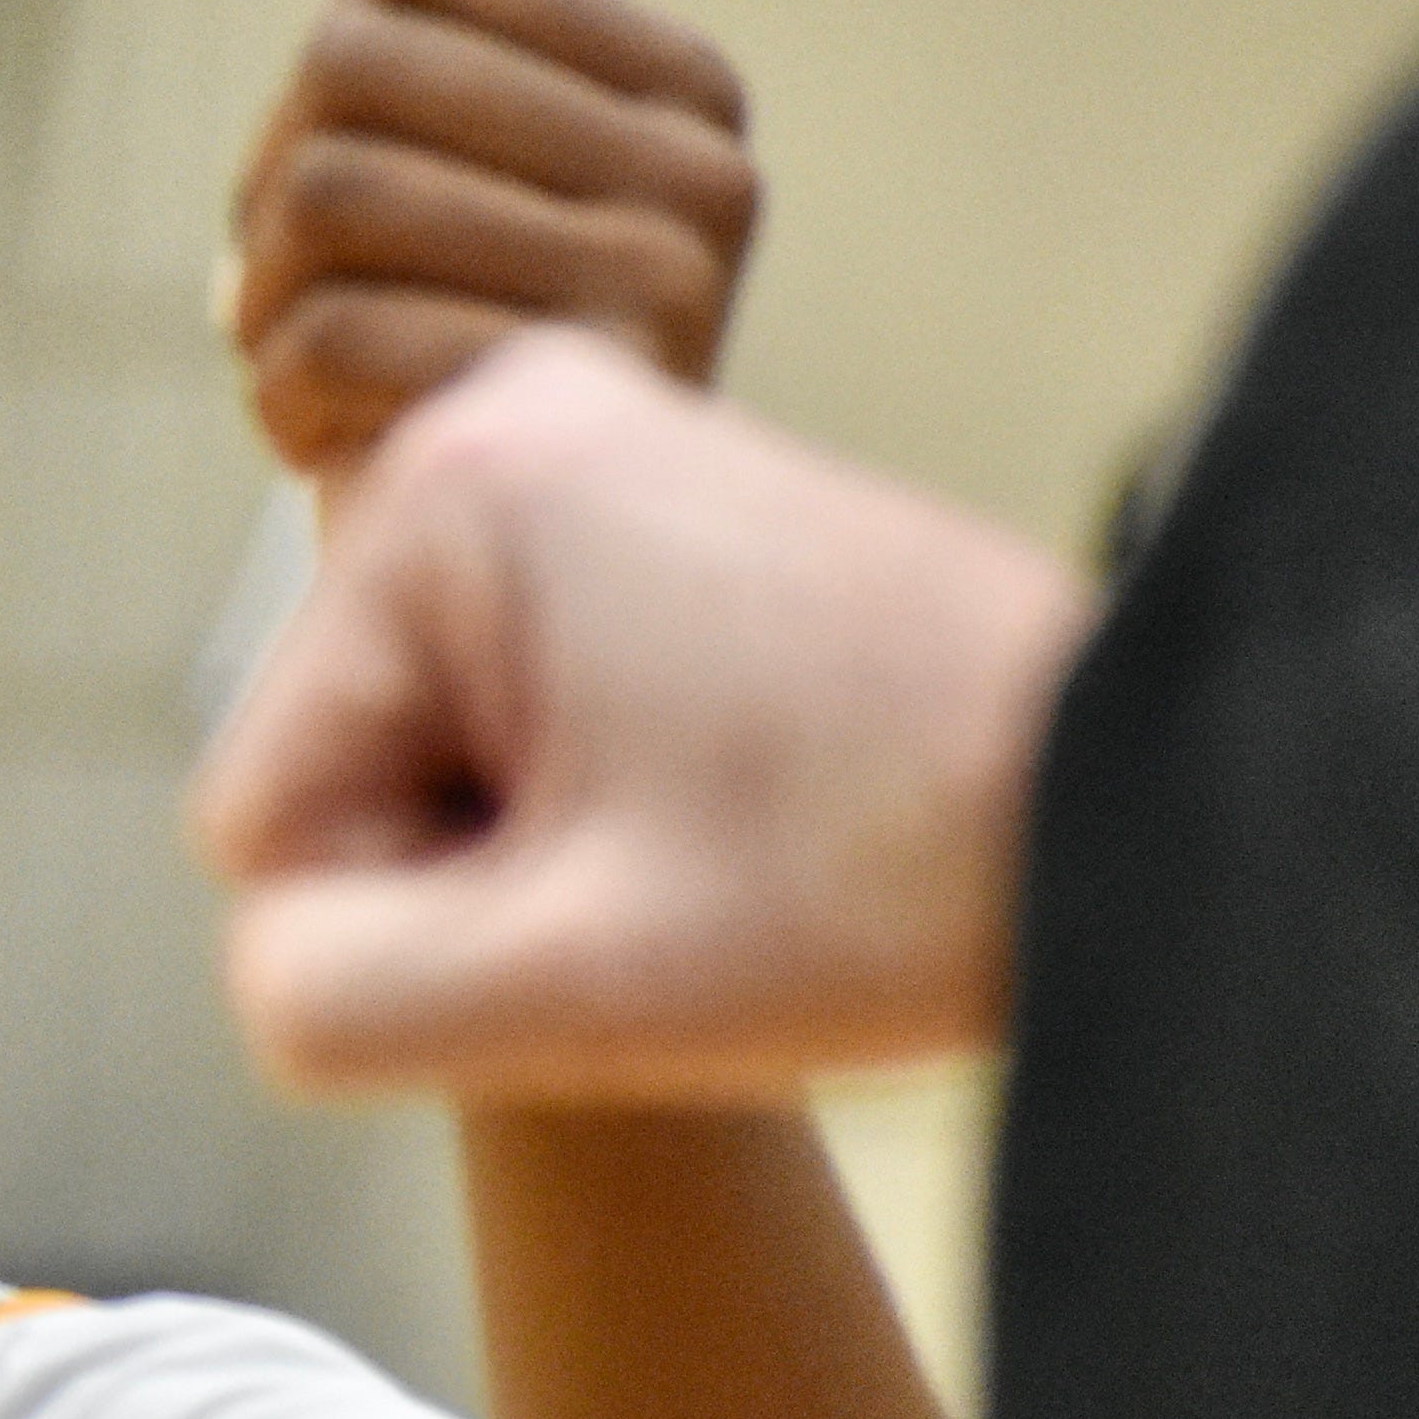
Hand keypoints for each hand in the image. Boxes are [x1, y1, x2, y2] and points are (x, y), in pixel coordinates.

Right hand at [190, 328, 1090, 1096]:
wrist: (1156, 796)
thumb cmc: (890, 878)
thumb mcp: (562, 990)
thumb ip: (322, 995)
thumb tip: (283, 956)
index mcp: (449, 494)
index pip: (262, 816)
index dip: (408, 922)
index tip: (605, 910)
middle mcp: (498, 424)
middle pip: (341, 759)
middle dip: (477, 859)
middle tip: (673, 880)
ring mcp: (581, 448)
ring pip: (425, 740)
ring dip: (538, 833)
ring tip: (713, 840)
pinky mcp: (647, 503)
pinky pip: (513, 694)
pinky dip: (595, 781)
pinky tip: (722, 799)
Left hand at [227, 0, 761, 476]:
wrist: (492, 586)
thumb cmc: (465, 355)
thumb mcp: (473, 144)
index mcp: (677, 81)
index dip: (311, 91)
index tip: (332, 207)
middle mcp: (702, 164)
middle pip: (350, 72)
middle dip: (273, 210)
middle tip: (301, 312)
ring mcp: (667, 273)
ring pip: (331, 198)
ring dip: (270, 320)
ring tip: (325, 384)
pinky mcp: (593, 390)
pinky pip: (345, 335)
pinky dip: (293, 408)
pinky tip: (350, 447)